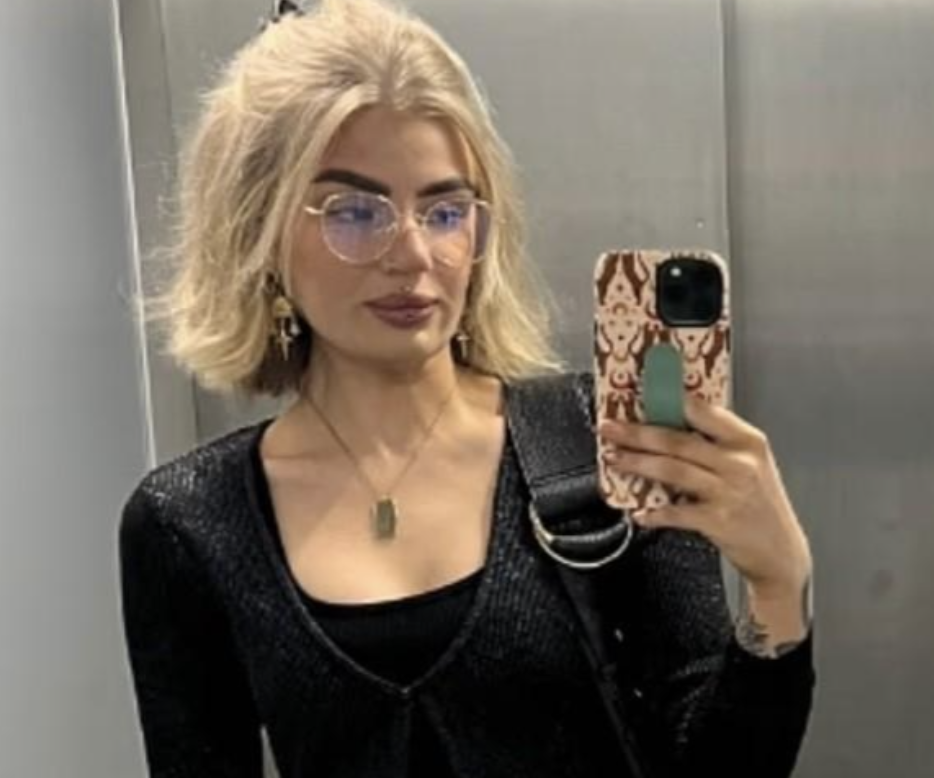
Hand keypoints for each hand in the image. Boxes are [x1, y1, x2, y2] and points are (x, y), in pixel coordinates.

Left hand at [597, 395, 811, 597]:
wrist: (780, 552)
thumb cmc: (758, 503)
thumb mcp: (750, 463)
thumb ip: (717, 442)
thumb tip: (668, 421)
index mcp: (746, 440)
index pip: (703, 411)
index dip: (668, 401)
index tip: (638, 395)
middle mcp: (739, 462)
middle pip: (678, 440)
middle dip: (637, 433)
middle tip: (610, 428)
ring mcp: (729, 491)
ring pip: (673, 470)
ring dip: (637, 463)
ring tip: (613, 459)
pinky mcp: (719, 520)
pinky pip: (678, 512)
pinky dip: (655, 513)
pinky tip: (639, 513)